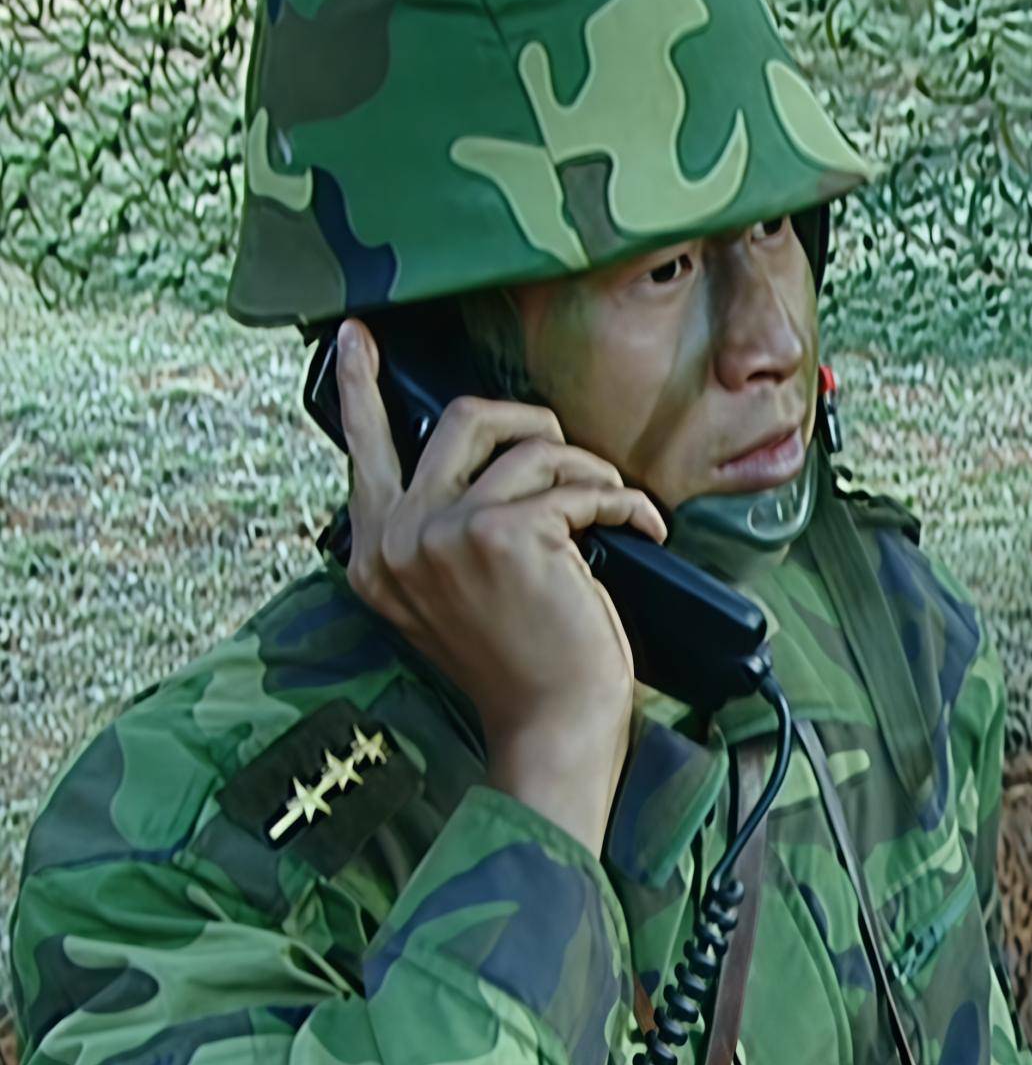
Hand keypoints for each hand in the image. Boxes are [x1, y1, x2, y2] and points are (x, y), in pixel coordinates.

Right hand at [335, 318, 666, 852]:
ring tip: (612, 508)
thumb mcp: (454, 597)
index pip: (363, 452)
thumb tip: (488, 457)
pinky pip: (576, 486)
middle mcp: (397, 541)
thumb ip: (442, 531)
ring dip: (588, 470)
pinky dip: (620, 502)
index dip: (361, 387)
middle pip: (462, 420)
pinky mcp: (503, 535)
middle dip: (533, 424)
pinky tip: (642, 528)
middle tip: (571, 457)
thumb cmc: (520, 666)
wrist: (550, 729)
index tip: (357, 335)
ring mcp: (443, 535)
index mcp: (376, 555)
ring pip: (530, 447)